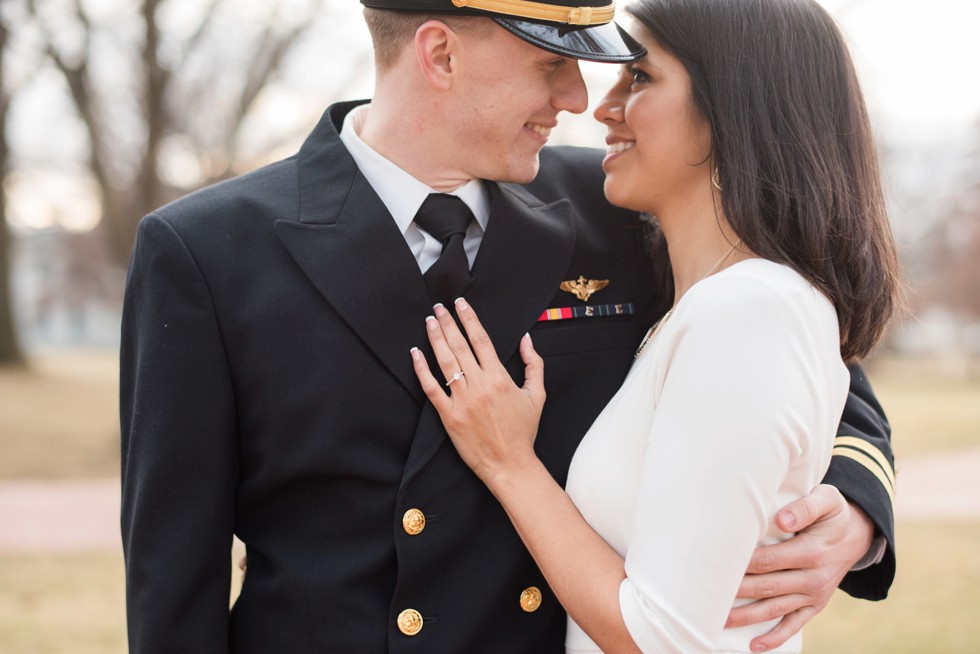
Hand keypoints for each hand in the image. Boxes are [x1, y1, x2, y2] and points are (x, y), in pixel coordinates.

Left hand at [411, 298, 545, 484]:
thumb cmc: (523, 431)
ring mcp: (462, 401)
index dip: (469, 318)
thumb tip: (526, 338)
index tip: (460, 303)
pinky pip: (432, 388)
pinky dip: (422, 370)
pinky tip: (415, 353)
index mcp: (500, 378)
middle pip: (460, 346)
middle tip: (438, 307)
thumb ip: (533, 364)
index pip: (481, 339)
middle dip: (448, 322)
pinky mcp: (449, 416)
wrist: (510, 464)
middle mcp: (480, 386)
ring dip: (435, 338)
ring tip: (429, 321)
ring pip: (445, 362)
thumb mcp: (537, 395)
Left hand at [727, 484, 874, 651]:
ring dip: (746, 617)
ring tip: (719, 621)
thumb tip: (783, 520)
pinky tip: (754, 646)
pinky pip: (794, 625)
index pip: (767, 560)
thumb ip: (805, 507)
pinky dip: (775, 638)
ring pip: (774, 609)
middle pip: (766, 587)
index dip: (741, 564)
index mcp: (812, 552)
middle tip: (706, 594)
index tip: (716, 564)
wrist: (859, 534)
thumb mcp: (827, 500)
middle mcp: (813, 578)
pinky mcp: (815, 605)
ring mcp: (814, 595)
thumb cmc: (833, 512)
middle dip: (735, 591)